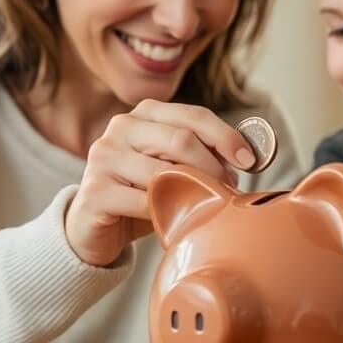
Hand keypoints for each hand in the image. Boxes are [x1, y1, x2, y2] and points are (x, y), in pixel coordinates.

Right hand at [65, 100, 255, 266]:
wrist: (93, 229)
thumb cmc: (141, 195)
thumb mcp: (172, 167)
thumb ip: (200, 155)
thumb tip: (246, 154)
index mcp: (144, 114)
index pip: (193, 115)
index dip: (225, 136)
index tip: (249, 160)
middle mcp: (120, 127)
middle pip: (181, 140)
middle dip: (213, 168)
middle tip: (227, 191)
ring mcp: (103, 157)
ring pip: (164, 172)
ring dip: (193, 193)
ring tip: (204, 208)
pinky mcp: (95, 191)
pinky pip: (145, 203)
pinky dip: (167, 215)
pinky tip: (174, 223)